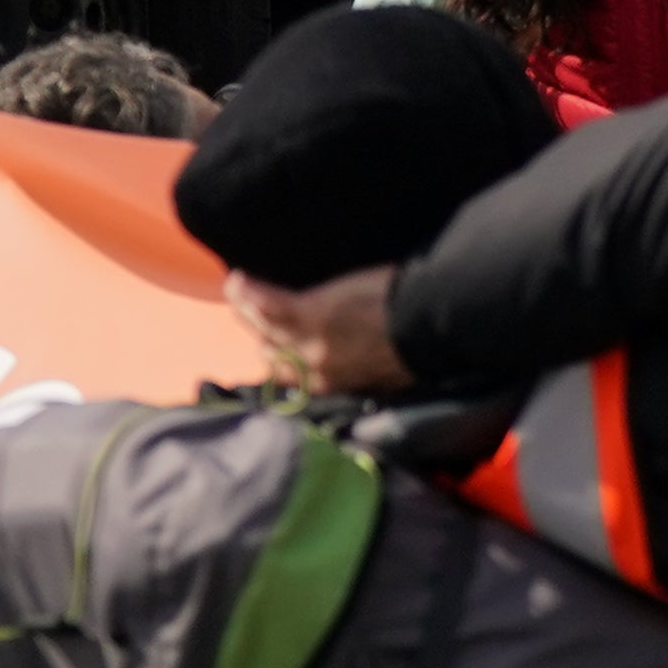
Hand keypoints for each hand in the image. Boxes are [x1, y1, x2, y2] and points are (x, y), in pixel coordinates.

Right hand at [223, 267, 405, 393]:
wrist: (429, 326)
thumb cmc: (415, 342)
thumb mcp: (380, 367)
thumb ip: (355, 367)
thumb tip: (352, 360)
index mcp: (333, 386)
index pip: (292, 380)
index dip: (280, 363)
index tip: (273, 348)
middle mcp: (313, 372)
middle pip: (273, 356)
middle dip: (263, 337)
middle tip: (255, 315)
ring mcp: (308, 344)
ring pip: (265, 328)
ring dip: (247, 309)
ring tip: (238, 290)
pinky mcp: (310, 313)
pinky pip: (268, 305)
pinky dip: (250, 293)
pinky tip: (239, 281)